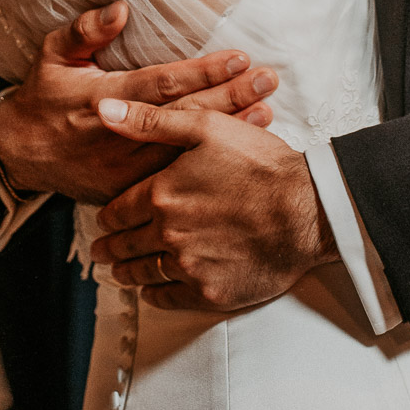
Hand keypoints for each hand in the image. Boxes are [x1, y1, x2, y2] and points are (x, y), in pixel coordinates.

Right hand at [0, 3, 277, 207]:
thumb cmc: (43, 95)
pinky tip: (239, 152)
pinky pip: (175, 176)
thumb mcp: (53, 54)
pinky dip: (208, 164)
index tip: (238, 56)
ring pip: (185, 150)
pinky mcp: (128, 191)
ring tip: (267, 113)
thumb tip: (121, 8)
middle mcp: (118, 136)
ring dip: (228, 132)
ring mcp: (125, 169)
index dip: (202, 72)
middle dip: (230, 97)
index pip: (161, 83)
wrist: (19, 154)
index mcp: (102, 99)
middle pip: (184, 117)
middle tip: (267, 80)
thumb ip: (85, 30)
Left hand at [89, 100, 336, 310]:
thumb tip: (103, 111)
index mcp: (162, 194)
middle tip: (101, 253)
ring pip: (143, 273)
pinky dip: (154, 294)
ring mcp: (189, 266)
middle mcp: (168, 234)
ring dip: (127, 273)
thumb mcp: (206, 127)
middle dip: (110, 248)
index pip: (119, 211)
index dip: (108, 217)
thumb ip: (150, 121)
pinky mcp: (210, 292)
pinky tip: (151, 290)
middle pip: (126, 245)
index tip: (102, 222)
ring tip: (120, 273)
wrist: (308, 209)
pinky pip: (169, 298)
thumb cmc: (261, 164)